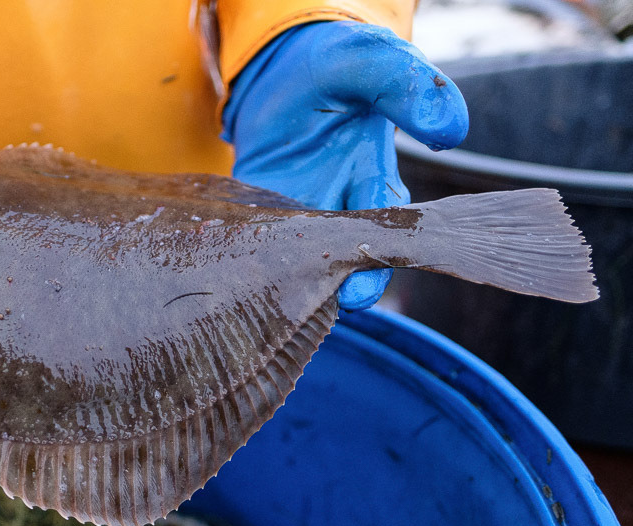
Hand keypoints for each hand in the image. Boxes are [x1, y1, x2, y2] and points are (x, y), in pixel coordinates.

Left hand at [223, 21, 468, 309]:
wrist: (276, 69)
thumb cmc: (333, 66)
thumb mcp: (369, 62)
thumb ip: (406, 86)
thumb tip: (449, 129)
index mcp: (372, 175)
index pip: (386, 225)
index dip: (380, 259)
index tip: (366, 286)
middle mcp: (335, 204)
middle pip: (345, 257)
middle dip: (344, 283)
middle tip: (342, 298)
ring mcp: (293, 211)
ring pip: (298, 259)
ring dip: (294, 277)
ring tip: (286, 292)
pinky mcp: (252, 211)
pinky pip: (250, 241)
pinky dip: (247, 256)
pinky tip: (241, 268)